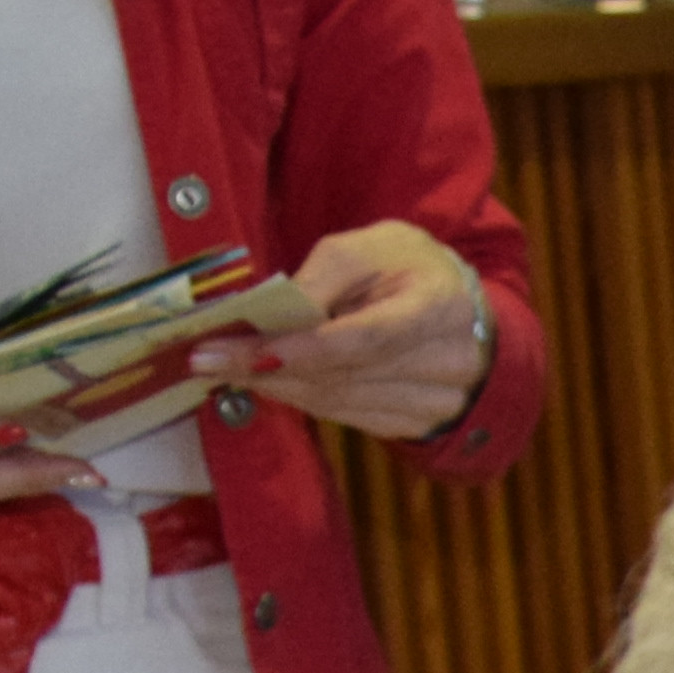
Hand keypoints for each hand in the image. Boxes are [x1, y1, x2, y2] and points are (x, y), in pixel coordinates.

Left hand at [194, 221, 493, 444]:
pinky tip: (272, 382)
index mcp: (438, 307)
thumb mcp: (368, 248)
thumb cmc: (411, 270)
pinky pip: (347, 416)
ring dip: (277, 387)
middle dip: (267, 368)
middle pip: (342, 375)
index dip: (298, 350)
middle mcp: (447, 363)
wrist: (467, 314)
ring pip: (339, 402)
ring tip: (227, 368)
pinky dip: (302, 398)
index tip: (238, 351)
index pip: (361, 339)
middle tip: (206, 358)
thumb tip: (267, 319)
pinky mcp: (420, 424)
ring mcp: (437, 402)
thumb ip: (320, 280)